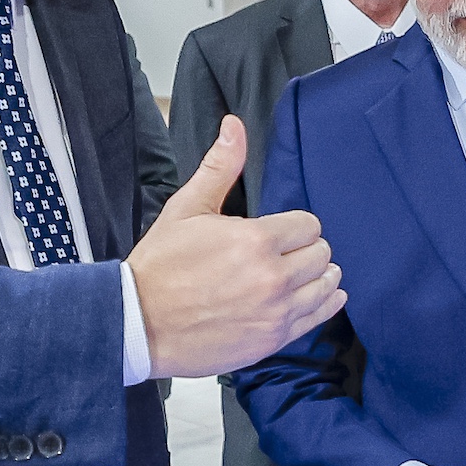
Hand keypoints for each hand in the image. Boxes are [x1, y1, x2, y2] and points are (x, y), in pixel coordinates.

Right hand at [127, 116, 345, 378]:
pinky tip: (317, 297)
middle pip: (322, 254)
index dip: (295, 226)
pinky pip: (319, 317)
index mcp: (255, 240)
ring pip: (327, 285)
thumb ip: (220, 168)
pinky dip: (324, 304)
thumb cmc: (159, 266)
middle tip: (288, 253)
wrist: (137, 323)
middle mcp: (273, 277)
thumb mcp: (187, 209)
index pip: (308, 225)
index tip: (280, 232)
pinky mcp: (273, 339)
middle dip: (307, 249)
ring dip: (319, 276)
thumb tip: (234, 126)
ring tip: (302, 274)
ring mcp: (275, 312)